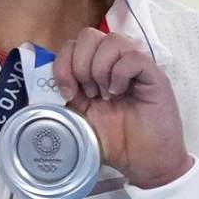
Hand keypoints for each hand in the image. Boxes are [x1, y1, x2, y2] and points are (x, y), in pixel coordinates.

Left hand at [54, 28, 191, 188]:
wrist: (145, 163)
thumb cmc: (115, 142)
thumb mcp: (80, 118)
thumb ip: (66, 97)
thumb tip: (44, 84)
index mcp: (94, 70)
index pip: (73, 44)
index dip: (63, 63)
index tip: (68, 93)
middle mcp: (114, 62)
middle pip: (89, 34)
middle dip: (80, 64)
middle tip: (88, 93)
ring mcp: (135, 66)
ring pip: (112, 40)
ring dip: (100, 68)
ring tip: (104, 95)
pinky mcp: (154, 75)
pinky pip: (134, 57)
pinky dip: (120, 74)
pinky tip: (119, 93)